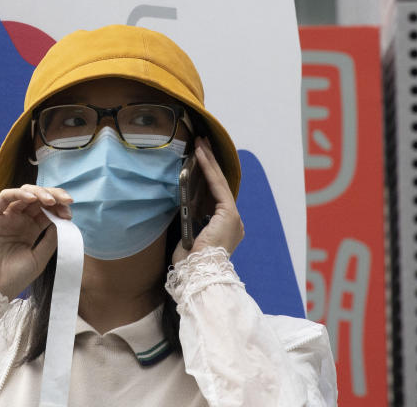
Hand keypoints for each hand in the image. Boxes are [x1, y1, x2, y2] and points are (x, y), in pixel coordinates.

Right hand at [0, 184, 72, 298]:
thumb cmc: (14, 278)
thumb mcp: (40, 258)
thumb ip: (50, 238)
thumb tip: (61, 220)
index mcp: (31, 230)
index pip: (47, 211)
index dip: (59, 208)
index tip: (69, 214)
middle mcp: (18, 220)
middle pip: (38, 199)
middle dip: (54, 196)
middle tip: (66, 202)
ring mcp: (5, 217)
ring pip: (23, 194)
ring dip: (39, 193)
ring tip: (51, 201)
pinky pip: (5, 197)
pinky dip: (19, 193)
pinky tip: (32, 198)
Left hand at [172, 137, 243, 264]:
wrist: (196, 273)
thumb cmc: (189, 262)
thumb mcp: (188, 236)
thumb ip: (190, 220)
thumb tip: (182, 203)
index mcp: (225, 229)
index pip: (215, 196)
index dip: (208, 176)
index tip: (200, 159)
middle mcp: (233, 222)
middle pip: (219, 186)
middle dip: (210, 163)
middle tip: (202, 143)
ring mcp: (234, 218)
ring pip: (219, 183)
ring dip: (208, 161)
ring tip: (200, 143)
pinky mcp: (229, 213)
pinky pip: (217, 186)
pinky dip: (208, 169)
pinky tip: (200, 155)